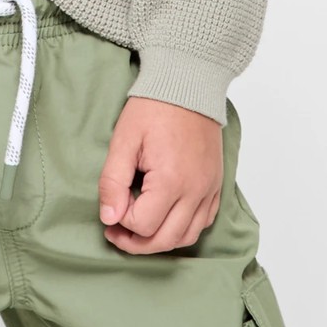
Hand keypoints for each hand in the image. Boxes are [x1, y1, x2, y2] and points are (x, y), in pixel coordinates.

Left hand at [97, 95, 222, 253]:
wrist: (187, 84)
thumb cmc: (154, 108)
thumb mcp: (124, 140)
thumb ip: (113, 181)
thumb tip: (110, 217)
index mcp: (171, 180)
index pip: (143, 225)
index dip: (121, 223)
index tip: (110, 211)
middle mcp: (195, 191)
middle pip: (166, 240)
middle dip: (137, 242)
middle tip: (116, 231)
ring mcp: (209, 190)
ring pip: (187, 237)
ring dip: (160, 241)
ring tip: (138, 229)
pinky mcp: (216, 185)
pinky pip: (203, 222)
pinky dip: (183, 229)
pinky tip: (165, 218)